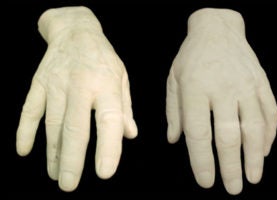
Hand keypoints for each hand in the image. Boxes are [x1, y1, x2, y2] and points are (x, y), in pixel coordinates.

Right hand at [16, 6, 136, 191]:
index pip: (110, 120)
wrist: (75, 30)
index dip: (108, 147)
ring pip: (52, 125)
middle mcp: (81, 86)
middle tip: (69, 186)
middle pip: (74, 128)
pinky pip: (29, 110)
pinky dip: (25, 131)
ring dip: (52, 153)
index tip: (104, 173)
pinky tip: (24, 150)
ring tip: (56, 174)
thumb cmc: (103, 58)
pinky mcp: (39, 83)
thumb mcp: (122, 77)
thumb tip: (129, 134)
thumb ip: (125, 108)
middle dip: (71, 160)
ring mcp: (57, 85)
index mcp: (107, 86)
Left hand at [166, 8, 276, 194]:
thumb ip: (174, 112)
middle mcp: (222, 89)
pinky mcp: (262, 83)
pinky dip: (269, 136)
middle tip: (233, 188)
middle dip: (231, 167)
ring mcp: (246, 86)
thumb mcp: (173, 81)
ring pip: (254, 129)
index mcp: (195, 90)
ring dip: (255, 157)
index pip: (199, 134)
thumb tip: (174, 141)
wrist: (217, 29)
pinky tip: (264, 151)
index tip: (206, 182)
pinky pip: (270, 113)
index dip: (202, 162)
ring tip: (253, 178)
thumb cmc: (190, 58)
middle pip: (229, 137)